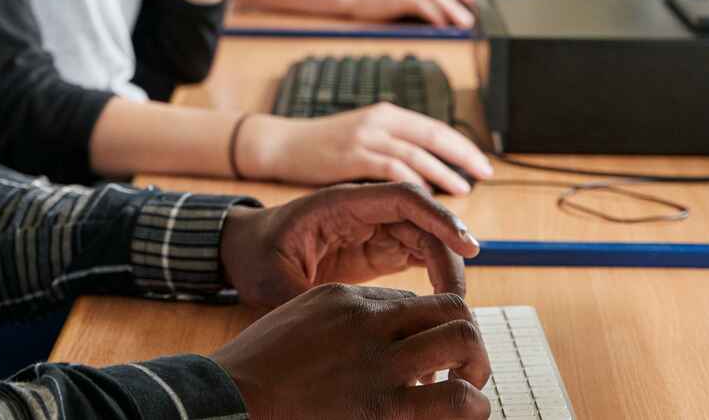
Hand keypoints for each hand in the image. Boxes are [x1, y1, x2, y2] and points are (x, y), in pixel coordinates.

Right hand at [213, 284, 491, 419]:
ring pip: (462, 340)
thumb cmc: (258, 369)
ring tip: (468, 390)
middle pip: (451, 308)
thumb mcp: (300, 320)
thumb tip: (388, 324)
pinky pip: (453, 399)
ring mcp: (380, 365)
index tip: (426, 355)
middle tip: (464, 367)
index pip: (415, 300)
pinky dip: (471, 405)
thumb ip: (344, 318)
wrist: (233, 402)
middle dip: (467, 336)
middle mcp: (370, 322)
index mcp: (347, 299)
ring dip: (475, 365)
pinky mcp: (384, 411)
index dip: (429, 328)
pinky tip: (461, 414)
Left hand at [218, 181, 480, 307]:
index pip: (402, 197)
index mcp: (341, 203)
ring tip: (453, 305)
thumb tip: (334, 330)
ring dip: (444, 264)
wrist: (243, 251)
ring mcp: (372, 228)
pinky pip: (415, 253)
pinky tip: (440, 301)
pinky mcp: (375, 249)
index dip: (438, 217)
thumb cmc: (256, 254)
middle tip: (459, 296)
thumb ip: (304, 299)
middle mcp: (363, 210)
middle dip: (448, 249)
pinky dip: (433, 272)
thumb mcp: (272, 279)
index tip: (465, 245)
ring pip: (424, 237)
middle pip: (422, 218)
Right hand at [240, 103, 494, 193]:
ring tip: (462, 190)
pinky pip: (391, 168)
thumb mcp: (363, 140)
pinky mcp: (352, 155)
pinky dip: (412, 184)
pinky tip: (425, 199)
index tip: (483, 164)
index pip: (434, 128)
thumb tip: (429, 184)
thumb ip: (392, 153)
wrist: (283, 144)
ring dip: (443, 173)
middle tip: (485, 174)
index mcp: (386, 115)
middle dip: (462, 156)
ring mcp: (366, 136)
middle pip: (432, 136)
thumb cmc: (324, 148)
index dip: (461, 146)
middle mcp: (380, 120)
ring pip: (416, 153)